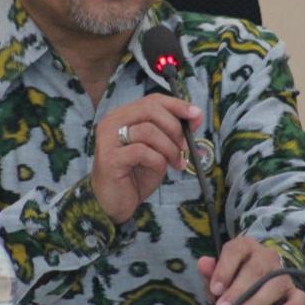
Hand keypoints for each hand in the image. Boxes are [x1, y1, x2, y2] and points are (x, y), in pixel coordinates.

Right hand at [92, 94, 201, 225]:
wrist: (115, 204)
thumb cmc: (136, 175)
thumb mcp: (160, 150)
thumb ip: (174, 132)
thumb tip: (196, 115)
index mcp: (123, 116)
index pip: (152, 100)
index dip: (176, 105)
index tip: (196, 115)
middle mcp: (112, 123)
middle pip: (150, 109)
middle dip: (174, 127)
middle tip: (185, 147)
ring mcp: (108, 139)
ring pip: (148, 130)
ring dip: (169, 148)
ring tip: (175, 162)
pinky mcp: (110, 158)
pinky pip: (142, 151)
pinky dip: (158, 160)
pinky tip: (160, 170)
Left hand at [197, 237, 304, 304]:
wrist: (256, 284)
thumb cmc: (233, 279)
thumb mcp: (219, 275)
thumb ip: (211, 271)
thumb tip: (203, 263)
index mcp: (245, 246)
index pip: (235, 251)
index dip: (224, 270)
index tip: (215, 290)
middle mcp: (266, 255)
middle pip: (255, 270)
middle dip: (237, 292)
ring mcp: (282, 272)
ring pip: (275, 283)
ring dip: (257, 301)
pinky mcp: (294, 290)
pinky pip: (299, 296)